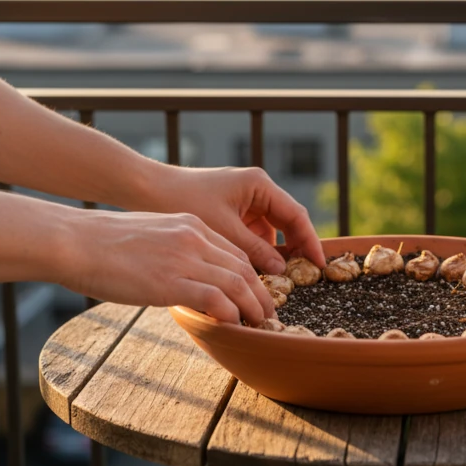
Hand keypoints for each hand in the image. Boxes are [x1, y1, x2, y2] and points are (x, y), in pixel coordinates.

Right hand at [63, 210, 274, 323]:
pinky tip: (233, 326)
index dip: (251, 274)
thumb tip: (184, 276)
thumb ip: (175, 250)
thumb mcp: (151, 235)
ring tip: (259, 324)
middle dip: (261, 292)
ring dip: (253, 306)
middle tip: (268, 313)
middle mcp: (194, 237)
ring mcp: (184, 259)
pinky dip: (231, 314)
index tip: (256, 293)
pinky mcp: (170, 282)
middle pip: (244, 266)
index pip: (234, 251)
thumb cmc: (103, 243)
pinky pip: (216, 299)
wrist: (75, 241)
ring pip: (237, 282)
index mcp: (190, 224)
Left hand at [137, 165, 325, 273]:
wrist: (146, 189)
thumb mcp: (222, 229)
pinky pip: (252, 235)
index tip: (319, 266)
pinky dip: (255, 252)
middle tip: (304, 278)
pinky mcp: (232, 212)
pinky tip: (254, 272)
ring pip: (269, 232)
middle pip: (287, 223)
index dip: (310, 241)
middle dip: (294, 250)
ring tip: (277, 281)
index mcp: (259, 185)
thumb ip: (253, 250)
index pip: (296, 215)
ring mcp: (244, 201)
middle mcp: (256, 190)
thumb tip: (281, 270)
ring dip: (273, 254)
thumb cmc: (181, 200)